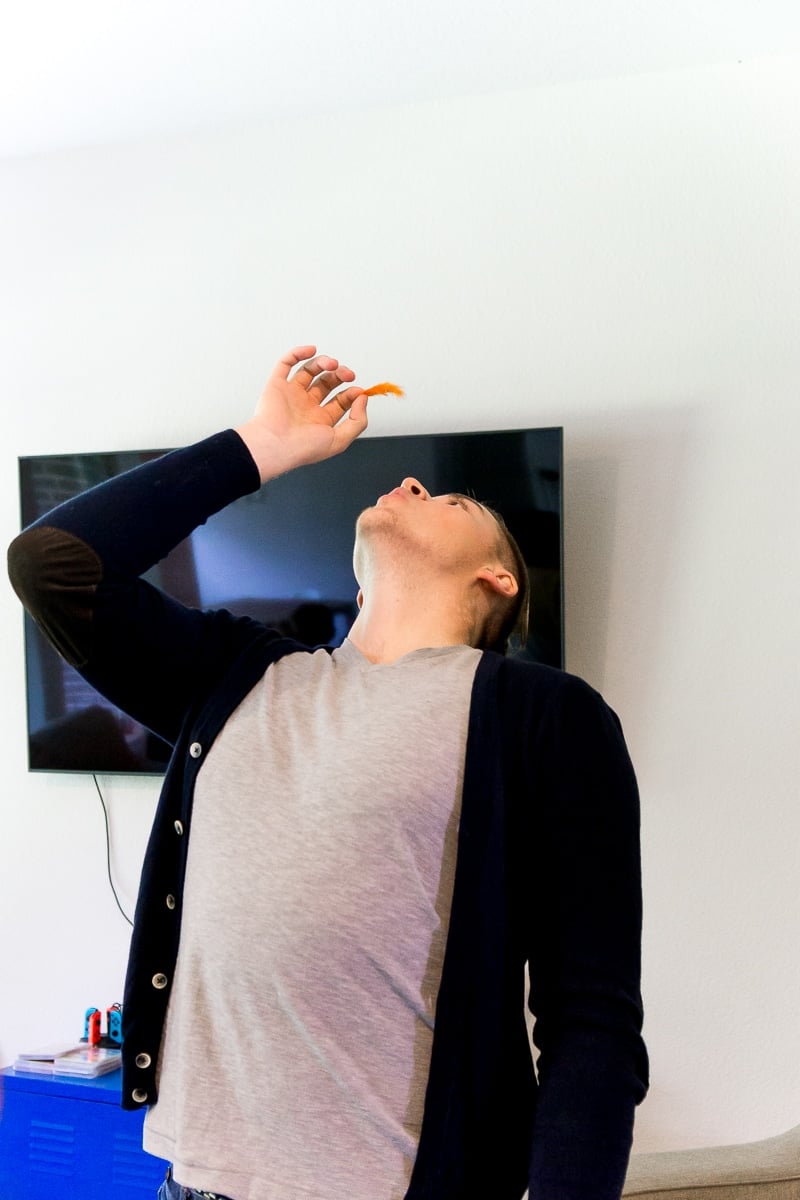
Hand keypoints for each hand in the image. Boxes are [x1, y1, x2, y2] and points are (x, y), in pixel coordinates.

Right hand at [235, 345, 368, 481]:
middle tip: (347, 374)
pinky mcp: (276, 385)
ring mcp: (291, 394)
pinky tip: (311, 350)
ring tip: (332, 363)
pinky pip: (285, 364)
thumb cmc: (303, 448)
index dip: (351, 393)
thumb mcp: (340, 440)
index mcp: (320, 420)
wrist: (275, 446)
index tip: (358, 391)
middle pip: (326, 383)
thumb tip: (362, 398)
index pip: (340, 400)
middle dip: (339, 375)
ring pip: (309, 371)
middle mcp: (305, 406)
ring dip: (323, 363)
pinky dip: (297, 353)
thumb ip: (358, 421)